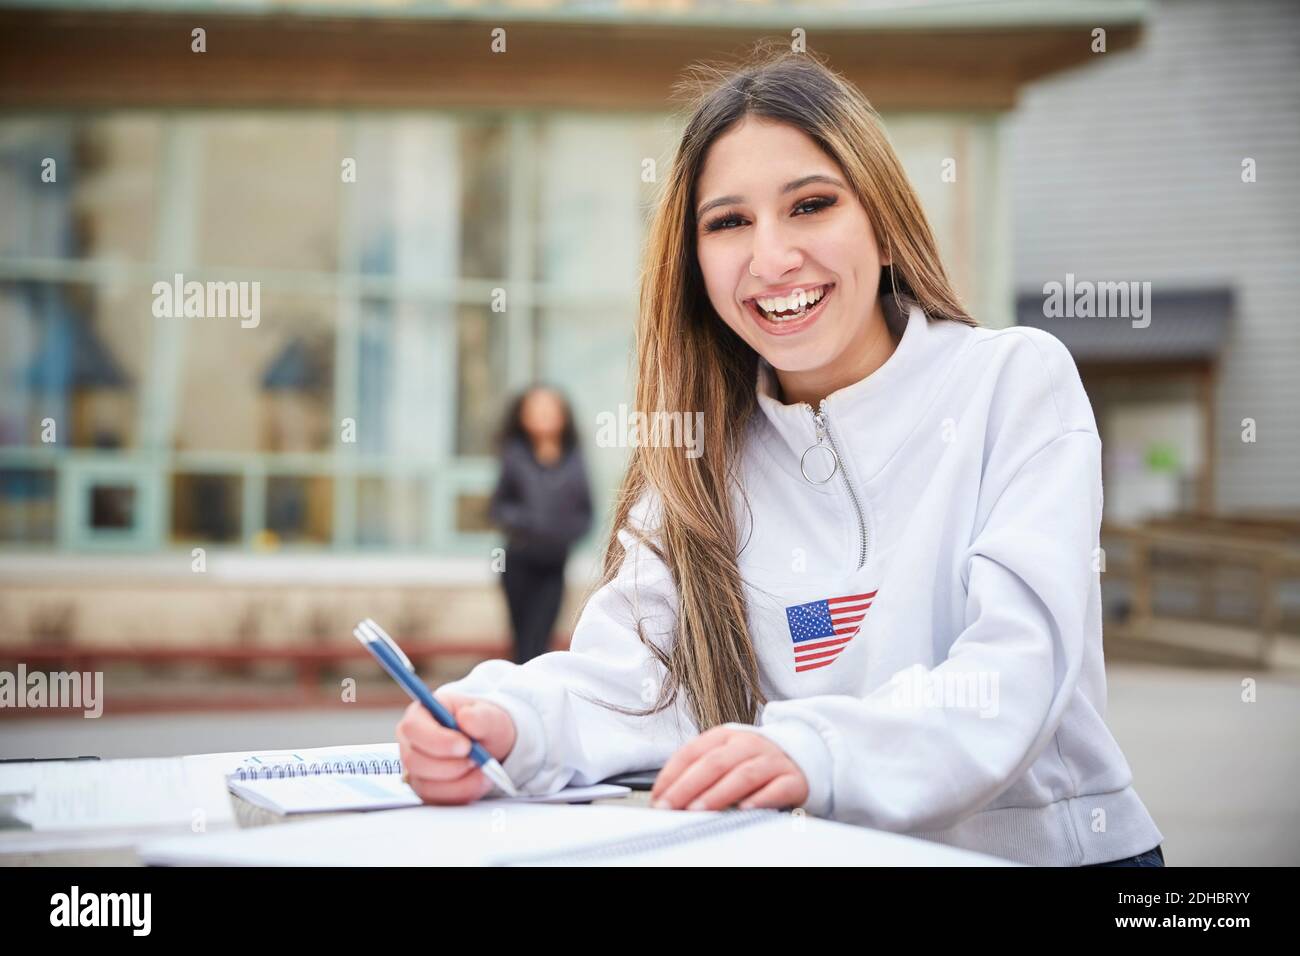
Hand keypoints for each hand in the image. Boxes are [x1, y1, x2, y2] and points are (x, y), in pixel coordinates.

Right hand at [395, 692, 515, 804]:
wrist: (490, 746)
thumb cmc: (484, 725)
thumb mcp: (490, 716)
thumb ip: (481, 716)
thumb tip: (465, 717)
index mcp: (420, 714)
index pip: (412, 728)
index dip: (437, 740)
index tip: (466, 746)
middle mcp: (411, 742)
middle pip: (414, 761)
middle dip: (450, 765)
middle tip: (476, 760)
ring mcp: (415, 769)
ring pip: (425, 785)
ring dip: (459, 781)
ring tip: (482, 769)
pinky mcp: (425, 789)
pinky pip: (437, 800)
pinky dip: (462, 793)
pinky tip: (479, 780)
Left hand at [650, 725, 808, 811]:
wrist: (799, 755)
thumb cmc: (751, 761)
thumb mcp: (724, 758)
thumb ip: (698, 773)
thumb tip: (667, 798)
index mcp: (725, 736)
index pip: (692, 752)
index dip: (672, 774)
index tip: (658, 797)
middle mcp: (747, 744)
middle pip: (715, 762)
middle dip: (688, 786)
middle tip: (671, 807)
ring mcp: (771, 760)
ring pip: (743, 774)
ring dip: (718, 793)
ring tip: (699, 810)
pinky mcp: (793, 779)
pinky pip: (777, 788)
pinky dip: (761, 799)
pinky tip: (746, 810)